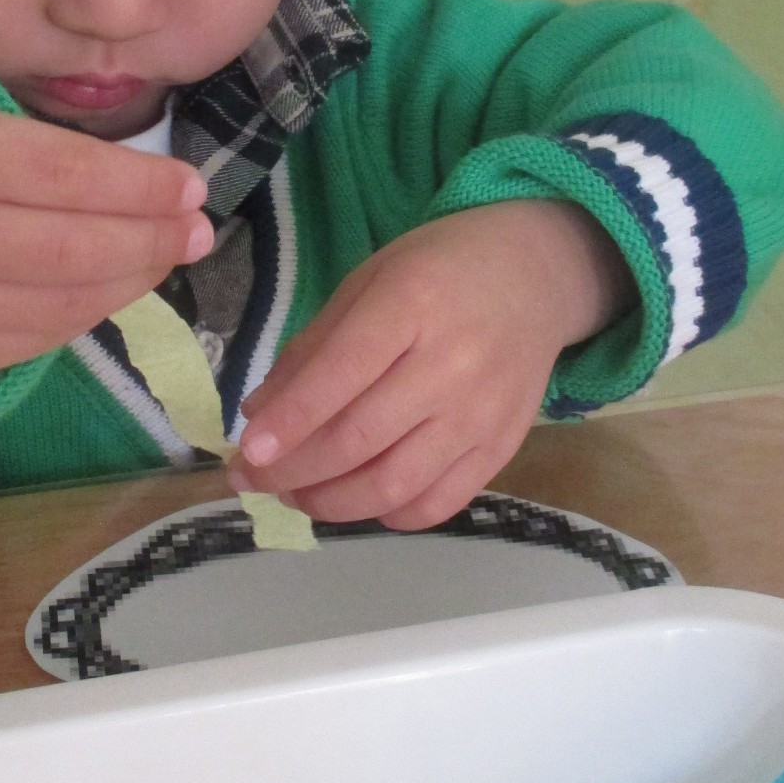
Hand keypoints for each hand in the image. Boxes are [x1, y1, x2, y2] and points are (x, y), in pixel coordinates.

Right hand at [0, 101, 210, 374]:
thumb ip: (49, 152)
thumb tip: (165, 195)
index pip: (61, 174)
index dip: (139, 186)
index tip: (191, 187)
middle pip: (70, 246)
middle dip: (150, 238)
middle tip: (198, 229)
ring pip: (64, 300)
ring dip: (133, 279)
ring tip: (168, 255)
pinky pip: (41, 337)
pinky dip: (91, 311)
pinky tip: (117, 287)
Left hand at [231, 201, 632, 530]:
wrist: (538, 274)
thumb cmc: (441, 269)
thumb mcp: (369, 281)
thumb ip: (313, 347)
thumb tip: (259, 414)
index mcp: (411, 304)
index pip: (340, 375)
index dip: (288, 422)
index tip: (245, 453)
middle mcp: (452, 364)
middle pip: (360, 440)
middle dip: (292, 471)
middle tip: (250, 479)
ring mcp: (482, 413)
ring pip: (394, 484)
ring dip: (330, 502)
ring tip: (295, 494)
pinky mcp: (502, 447)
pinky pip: (439, 503)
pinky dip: (388, 514)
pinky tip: (357, 500)